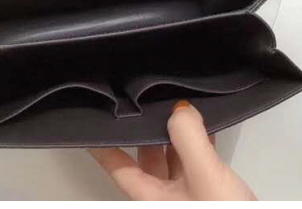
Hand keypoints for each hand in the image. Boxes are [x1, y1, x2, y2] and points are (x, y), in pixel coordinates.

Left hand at [88, 100, 256, 200]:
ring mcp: (187, 199)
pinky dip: (200, 144)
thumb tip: (179, 110)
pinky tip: (208, 130)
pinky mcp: (209, 197)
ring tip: (181, 108)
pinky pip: (197, 164)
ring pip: (173, 160)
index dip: (104, 146)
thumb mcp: (205, 177)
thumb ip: (189, 141)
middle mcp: (165, 200)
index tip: (92, 127)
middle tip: (149, 102)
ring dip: (177, 136)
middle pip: (147, 160)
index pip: (118, 167)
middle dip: (148, 131)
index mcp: (151, 199)